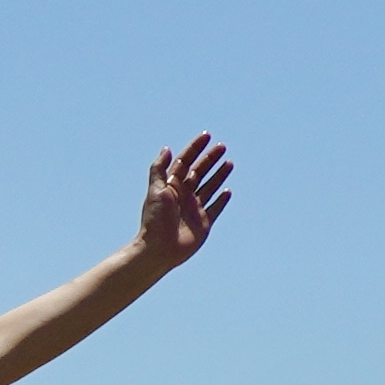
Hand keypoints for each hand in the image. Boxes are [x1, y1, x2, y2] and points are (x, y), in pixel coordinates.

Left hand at [127, 130, 236, 276]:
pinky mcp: (203, 223)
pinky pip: (215, 208)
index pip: (185, 162)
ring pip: (209, 187)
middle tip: (222, 147)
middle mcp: (184, 195)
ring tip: (229, 163)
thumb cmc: (155, 219)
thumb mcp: (156, 190)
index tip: (207, 136)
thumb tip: (167, 149)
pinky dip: (221, 200)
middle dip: (210, 159)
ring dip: (219, 175)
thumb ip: (160, 170)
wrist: (159, 248)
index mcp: (172, 186)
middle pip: (200, 172)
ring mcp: (194, 209)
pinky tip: (228, 190)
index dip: (195, 149)